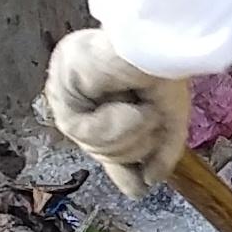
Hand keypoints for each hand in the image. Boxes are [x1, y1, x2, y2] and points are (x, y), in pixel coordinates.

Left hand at [41, 25, 191, 198]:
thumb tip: (147, 185)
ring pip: (91, 145)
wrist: (161, 44)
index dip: (122, 166)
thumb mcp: (169, 121)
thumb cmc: (168, 70)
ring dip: (128, 135)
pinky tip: (131, 107)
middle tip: (151, 120)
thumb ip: (160, 154)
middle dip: (134, 145)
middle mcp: (82, 95)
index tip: (140, 186)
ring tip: (144, 109)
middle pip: (100, 150)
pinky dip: (114, 125)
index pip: (101, 140)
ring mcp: (69, 91)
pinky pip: (83, 131)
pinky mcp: (62, 87)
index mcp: (104, 98)